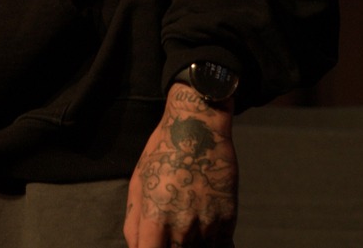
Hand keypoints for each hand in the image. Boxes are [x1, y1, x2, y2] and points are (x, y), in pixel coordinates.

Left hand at [124, 84, 236, 245]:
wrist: (198, 126)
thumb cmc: (163, 153)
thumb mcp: (138, 183)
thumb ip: (134, 223)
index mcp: (154, 219)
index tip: (154, 245)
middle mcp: (182, 227)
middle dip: (172, 247)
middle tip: (172, 231)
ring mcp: (207, 226)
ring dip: (194, 245)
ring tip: (189, 220)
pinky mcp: (228, 220)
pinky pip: (220, 247)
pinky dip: (212, 243)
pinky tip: (205, 227)